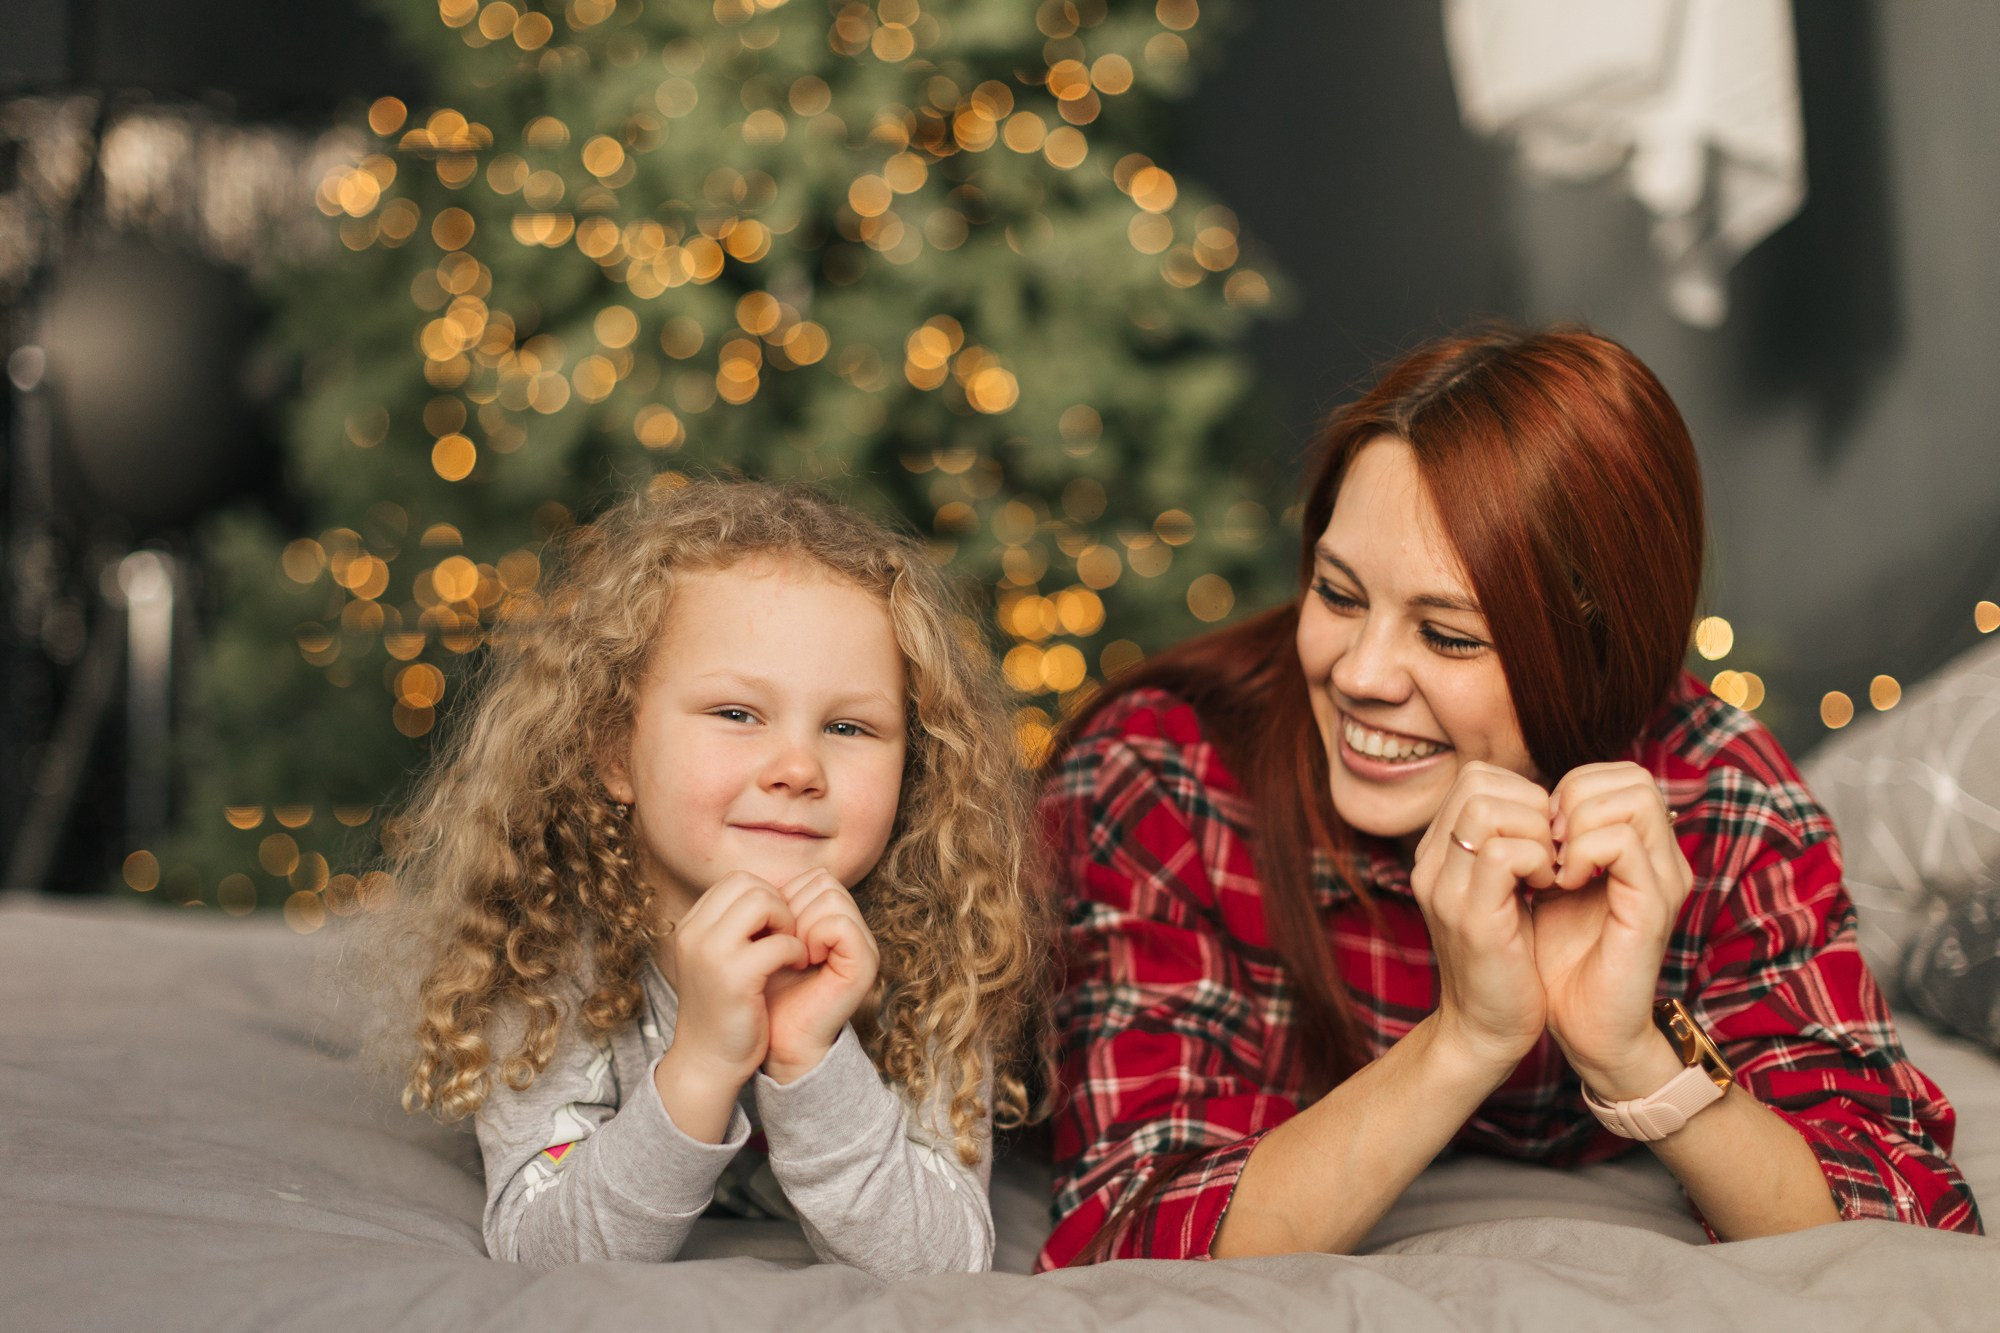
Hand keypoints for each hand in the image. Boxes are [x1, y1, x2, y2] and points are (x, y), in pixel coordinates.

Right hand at [656, 872, 809, 1097]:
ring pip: (763, 902)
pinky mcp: (734, 977)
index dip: (765, 897)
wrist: (707, 1062)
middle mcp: (694, 933)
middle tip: (786, 937)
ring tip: (791, 949)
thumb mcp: (718, 959)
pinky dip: (795, 950)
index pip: (735, 881)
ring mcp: (711, 953)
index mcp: (690, 926)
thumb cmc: (722, 1009)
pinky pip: (779, 942)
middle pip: (749, 884)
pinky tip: (795, 965)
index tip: (774, 928)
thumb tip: (771, 894)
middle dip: (778, 905)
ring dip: (787, 922)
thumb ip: (734, 927)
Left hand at [761, 868, 879, 1083]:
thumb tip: (760, 879)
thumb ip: (775, 907)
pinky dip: (813, 936)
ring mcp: (863, 945)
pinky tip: (803, 961)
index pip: (814, 876)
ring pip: (831, 896)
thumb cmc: (765, 993)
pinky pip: (839, 923)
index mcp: (834, 919)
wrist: (774, 1041)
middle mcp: (853, 927)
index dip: (784, 898)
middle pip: (823, 881)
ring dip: (800, 923)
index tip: (771, 935)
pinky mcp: (864, 965)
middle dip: (791, 908)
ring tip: (792, 954)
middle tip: (781, 945)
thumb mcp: (765, 940)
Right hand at [1409, 761, 1558, 1072]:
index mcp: (1436, 855)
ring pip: (1487, 807)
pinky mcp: (1470, 916)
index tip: (1549, 838)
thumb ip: (1508, 847)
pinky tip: (1550, 887)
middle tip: (1555, 850)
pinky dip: (1540, 860)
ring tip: (1552, 868)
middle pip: (1477, 782)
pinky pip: (1505, 852)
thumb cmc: (1508, 963)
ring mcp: (1443, 888)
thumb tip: (1547, 803)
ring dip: (1536, 830)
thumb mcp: (1503, 893)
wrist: (1486, 1031)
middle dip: (1533, 805)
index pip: (1475, 780)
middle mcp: (1429, 865)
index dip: (1523, 794)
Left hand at [1534, 762, 1694, 1096]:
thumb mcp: (1541, 886)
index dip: (1569, 788)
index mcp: (1637, 850)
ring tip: (1551, 865)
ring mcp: (1663, 880)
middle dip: (1574, 798)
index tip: (1537, 834)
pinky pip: (1622, 842)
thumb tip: (1519, 797)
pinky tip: (1558, 884)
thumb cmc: (1554, 961)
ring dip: (1578, 821)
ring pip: (1634, 798)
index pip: (1617, 775)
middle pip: (1632, 776)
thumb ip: (1545, 841)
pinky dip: (1580, 852)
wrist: (1580, 1027)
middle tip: (1544, 845)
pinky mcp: (1654, 906)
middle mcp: (1660, 859)